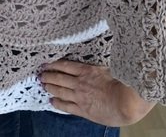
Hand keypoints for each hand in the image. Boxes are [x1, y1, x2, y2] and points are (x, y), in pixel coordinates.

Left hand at [40, 60, 154, 126]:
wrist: (125, 103)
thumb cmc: (121, 84)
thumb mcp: (108, 67)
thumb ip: (98, 64)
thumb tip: (96, 56)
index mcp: (86, 70)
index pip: (65, 65)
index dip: (54, 64)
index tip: (46, 63)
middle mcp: (79, 83)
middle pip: (59, 78)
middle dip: (48, 75)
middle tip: (40, 74)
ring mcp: (80, 96)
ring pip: (60, 91)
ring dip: (50, 87)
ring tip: (43, 84)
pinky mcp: (83, 110)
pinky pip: (66, 106)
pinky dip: (57, 103)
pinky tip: (51, 101)